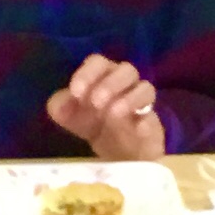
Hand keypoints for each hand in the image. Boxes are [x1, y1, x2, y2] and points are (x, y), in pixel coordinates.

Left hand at [46, 54, 165, 158]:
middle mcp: (124, 84)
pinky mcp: (151, 122)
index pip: (98, 62)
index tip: (76, 93)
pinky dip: (145, 120)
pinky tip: (137, 128)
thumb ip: (60, 107)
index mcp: (103, 76)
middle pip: (126, 69)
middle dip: (109, 84)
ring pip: (144, 88)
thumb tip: (63, 103)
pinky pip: (153, 117)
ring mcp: (140, 102)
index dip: (87, 74)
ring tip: (113, 115)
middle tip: (96, 103)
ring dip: (128, 99)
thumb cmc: (93, 124)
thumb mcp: (69, 117)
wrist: (117, 152)